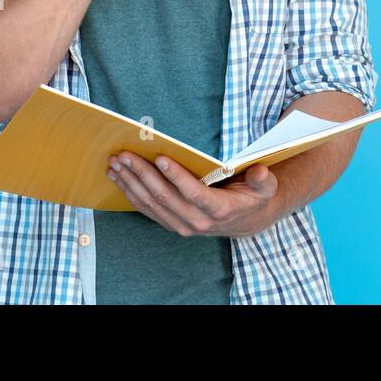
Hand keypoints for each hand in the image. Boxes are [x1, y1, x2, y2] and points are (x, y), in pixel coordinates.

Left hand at [105, 151, 279, 238]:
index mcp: (217, 210)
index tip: (161, 158)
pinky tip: (118, 177)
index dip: (176, 176)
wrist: (245, 222)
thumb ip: (262, 180)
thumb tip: (261, 171)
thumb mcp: (265, 188)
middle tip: (124, 155)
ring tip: (115, 163)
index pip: (193, 193)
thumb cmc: (252, 197)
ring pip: (150, 204)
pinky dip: (130, 193)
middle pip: (164, 197)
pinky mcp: (170, 224)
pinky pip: (146, 210)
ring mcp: (181, 225)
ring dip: (130, 182)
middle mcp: (196, 221)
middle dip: (141, 174)